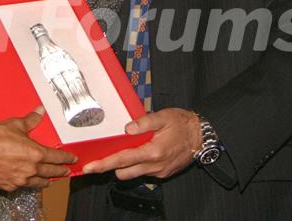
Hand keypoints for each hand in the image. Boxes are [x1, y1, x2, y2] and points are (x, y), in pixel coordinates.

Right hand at [0, 107, 76, 190]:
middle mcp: (30, 169)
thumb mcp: (16, 124)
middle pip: (50, 172)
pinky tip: (28, 182)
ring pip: (37, 183)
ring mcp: (19, 179)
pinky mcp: (8, 185)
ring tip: (50, 181)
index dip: (66, 158)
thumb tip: (40, 111)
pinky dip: (27, 184)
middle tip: (66, 171)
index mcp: (35, 153)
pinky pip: (22, 186)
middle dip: (59, 171)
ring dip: (46, 181)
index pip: (57, 157)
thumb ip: (31, 120)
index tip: (72, 159)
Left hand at [82, 108, 201, 179]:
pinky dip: (139, 165)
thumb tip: (127, 129)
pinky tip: (142, 151)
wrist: (202, 135)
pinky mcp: (163, 173)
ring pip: (133, 174)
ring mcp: (159, 172)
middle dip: (112, 166)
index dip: (103, 164)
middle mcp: (154, 165)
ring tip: (127, 150)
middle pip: (123, 172)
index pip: (122, 160)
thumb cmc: (183, 123)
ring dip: (126, 166)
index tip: (89, 167)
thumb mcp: (163, 117)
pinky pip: (144, 173)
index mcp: (152, 151)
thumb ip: (144, 122)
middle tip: (103, 156)